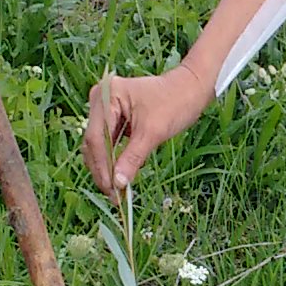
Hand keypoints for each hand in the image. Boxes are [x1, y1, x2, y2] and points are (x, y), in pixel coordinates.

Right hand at [84, 63, 210, 192]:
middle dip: (103, 169)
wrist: (191, 89)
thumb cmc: (175, 103)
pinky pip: (108, 142)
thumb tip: (118, 183)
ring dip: (107, 167)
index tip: (111, 189)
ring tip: (117, 191)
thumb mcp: (153, 132)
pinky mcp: (114, 117)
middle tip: (114, 196)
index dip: (102, 166)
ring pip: (99, 145)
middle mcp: (101, 98)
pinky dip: (114, 159)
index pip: (96, 137)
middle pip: (94, 142)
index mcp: (107, 94)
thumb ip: (132, 157)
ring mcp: (106, 107)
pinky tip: (121, 176)